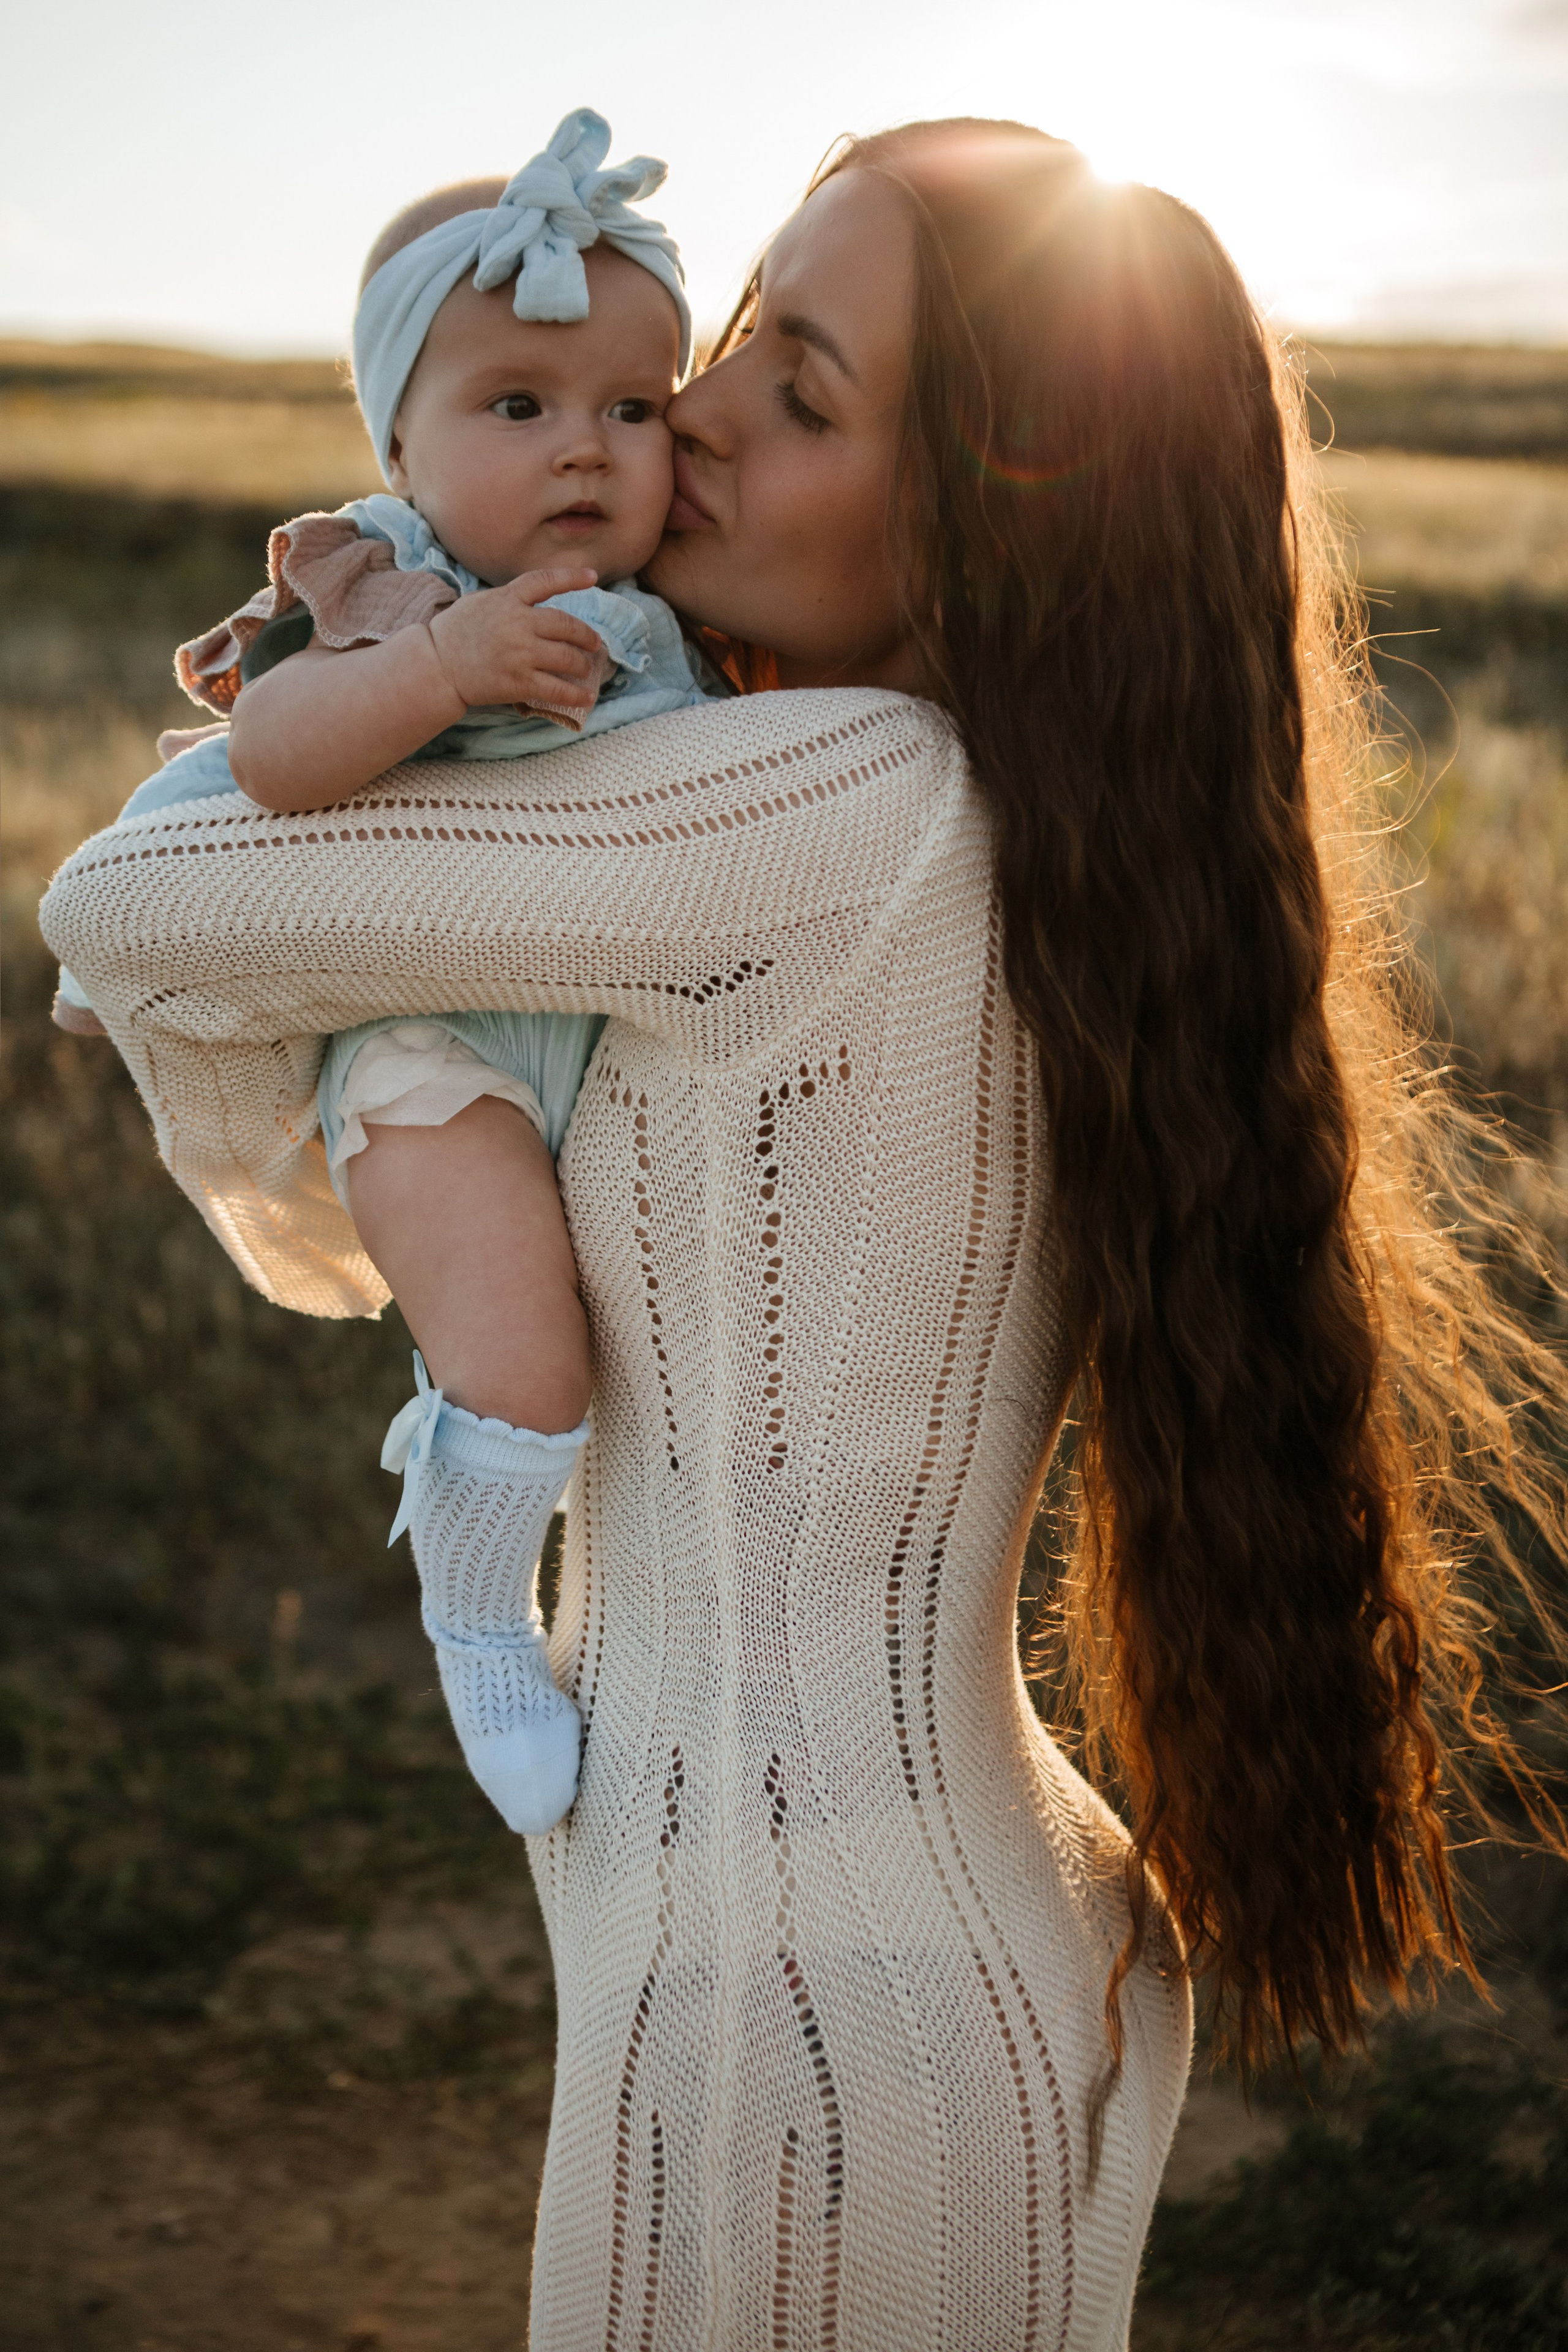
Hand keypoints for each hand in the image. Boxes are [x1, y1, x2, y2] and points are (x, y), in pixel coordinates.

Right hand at [427, 567, 606, 712]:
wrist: (436, 664)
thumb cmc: (456, 631)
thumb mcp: (482, 602)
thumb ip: (511, 599)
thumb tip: (538, 600)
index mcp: (508, 599)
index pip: (545, 581)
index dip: (571, 577)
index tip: (592, 576)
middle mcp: (518, 623)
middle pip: (566, 626)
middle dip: (587, 636)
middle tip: (594, 643)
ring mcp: (520, 654)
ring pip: (567, 658)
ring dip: (583, 665)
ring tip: (586, 668)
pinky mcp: (519, 682)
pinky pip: (557, 689)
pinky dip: (576, 694)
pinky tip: (588, 697)